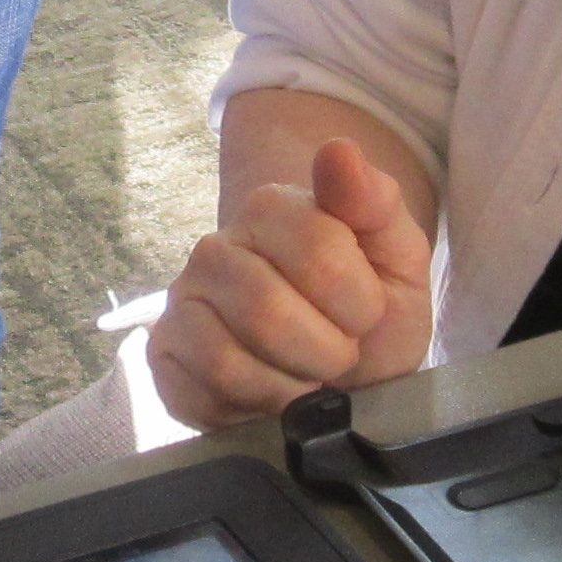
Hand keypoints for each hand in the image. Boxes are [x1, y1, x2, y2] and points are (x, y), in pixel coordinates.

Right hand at [150, 137, 432, 426]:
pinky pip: (201, 394)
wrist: (343, 372)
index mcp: (270, 207)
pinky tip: (273, 397)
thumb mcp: (397, 258)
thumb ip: (374, 202)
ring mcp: (181, 304)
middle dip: (325, 352)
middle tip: (340, 354)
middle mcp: (213, 248)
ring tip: (309, 379)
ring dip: (290, 387)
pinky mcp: (164, 359)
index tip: (368, 314)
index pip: (318, 254)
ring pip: (227, 360)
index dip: (360, 304)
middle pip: (266, 311)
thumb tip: (338, 150)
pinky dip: (253, 411)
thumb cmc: (370, 312)